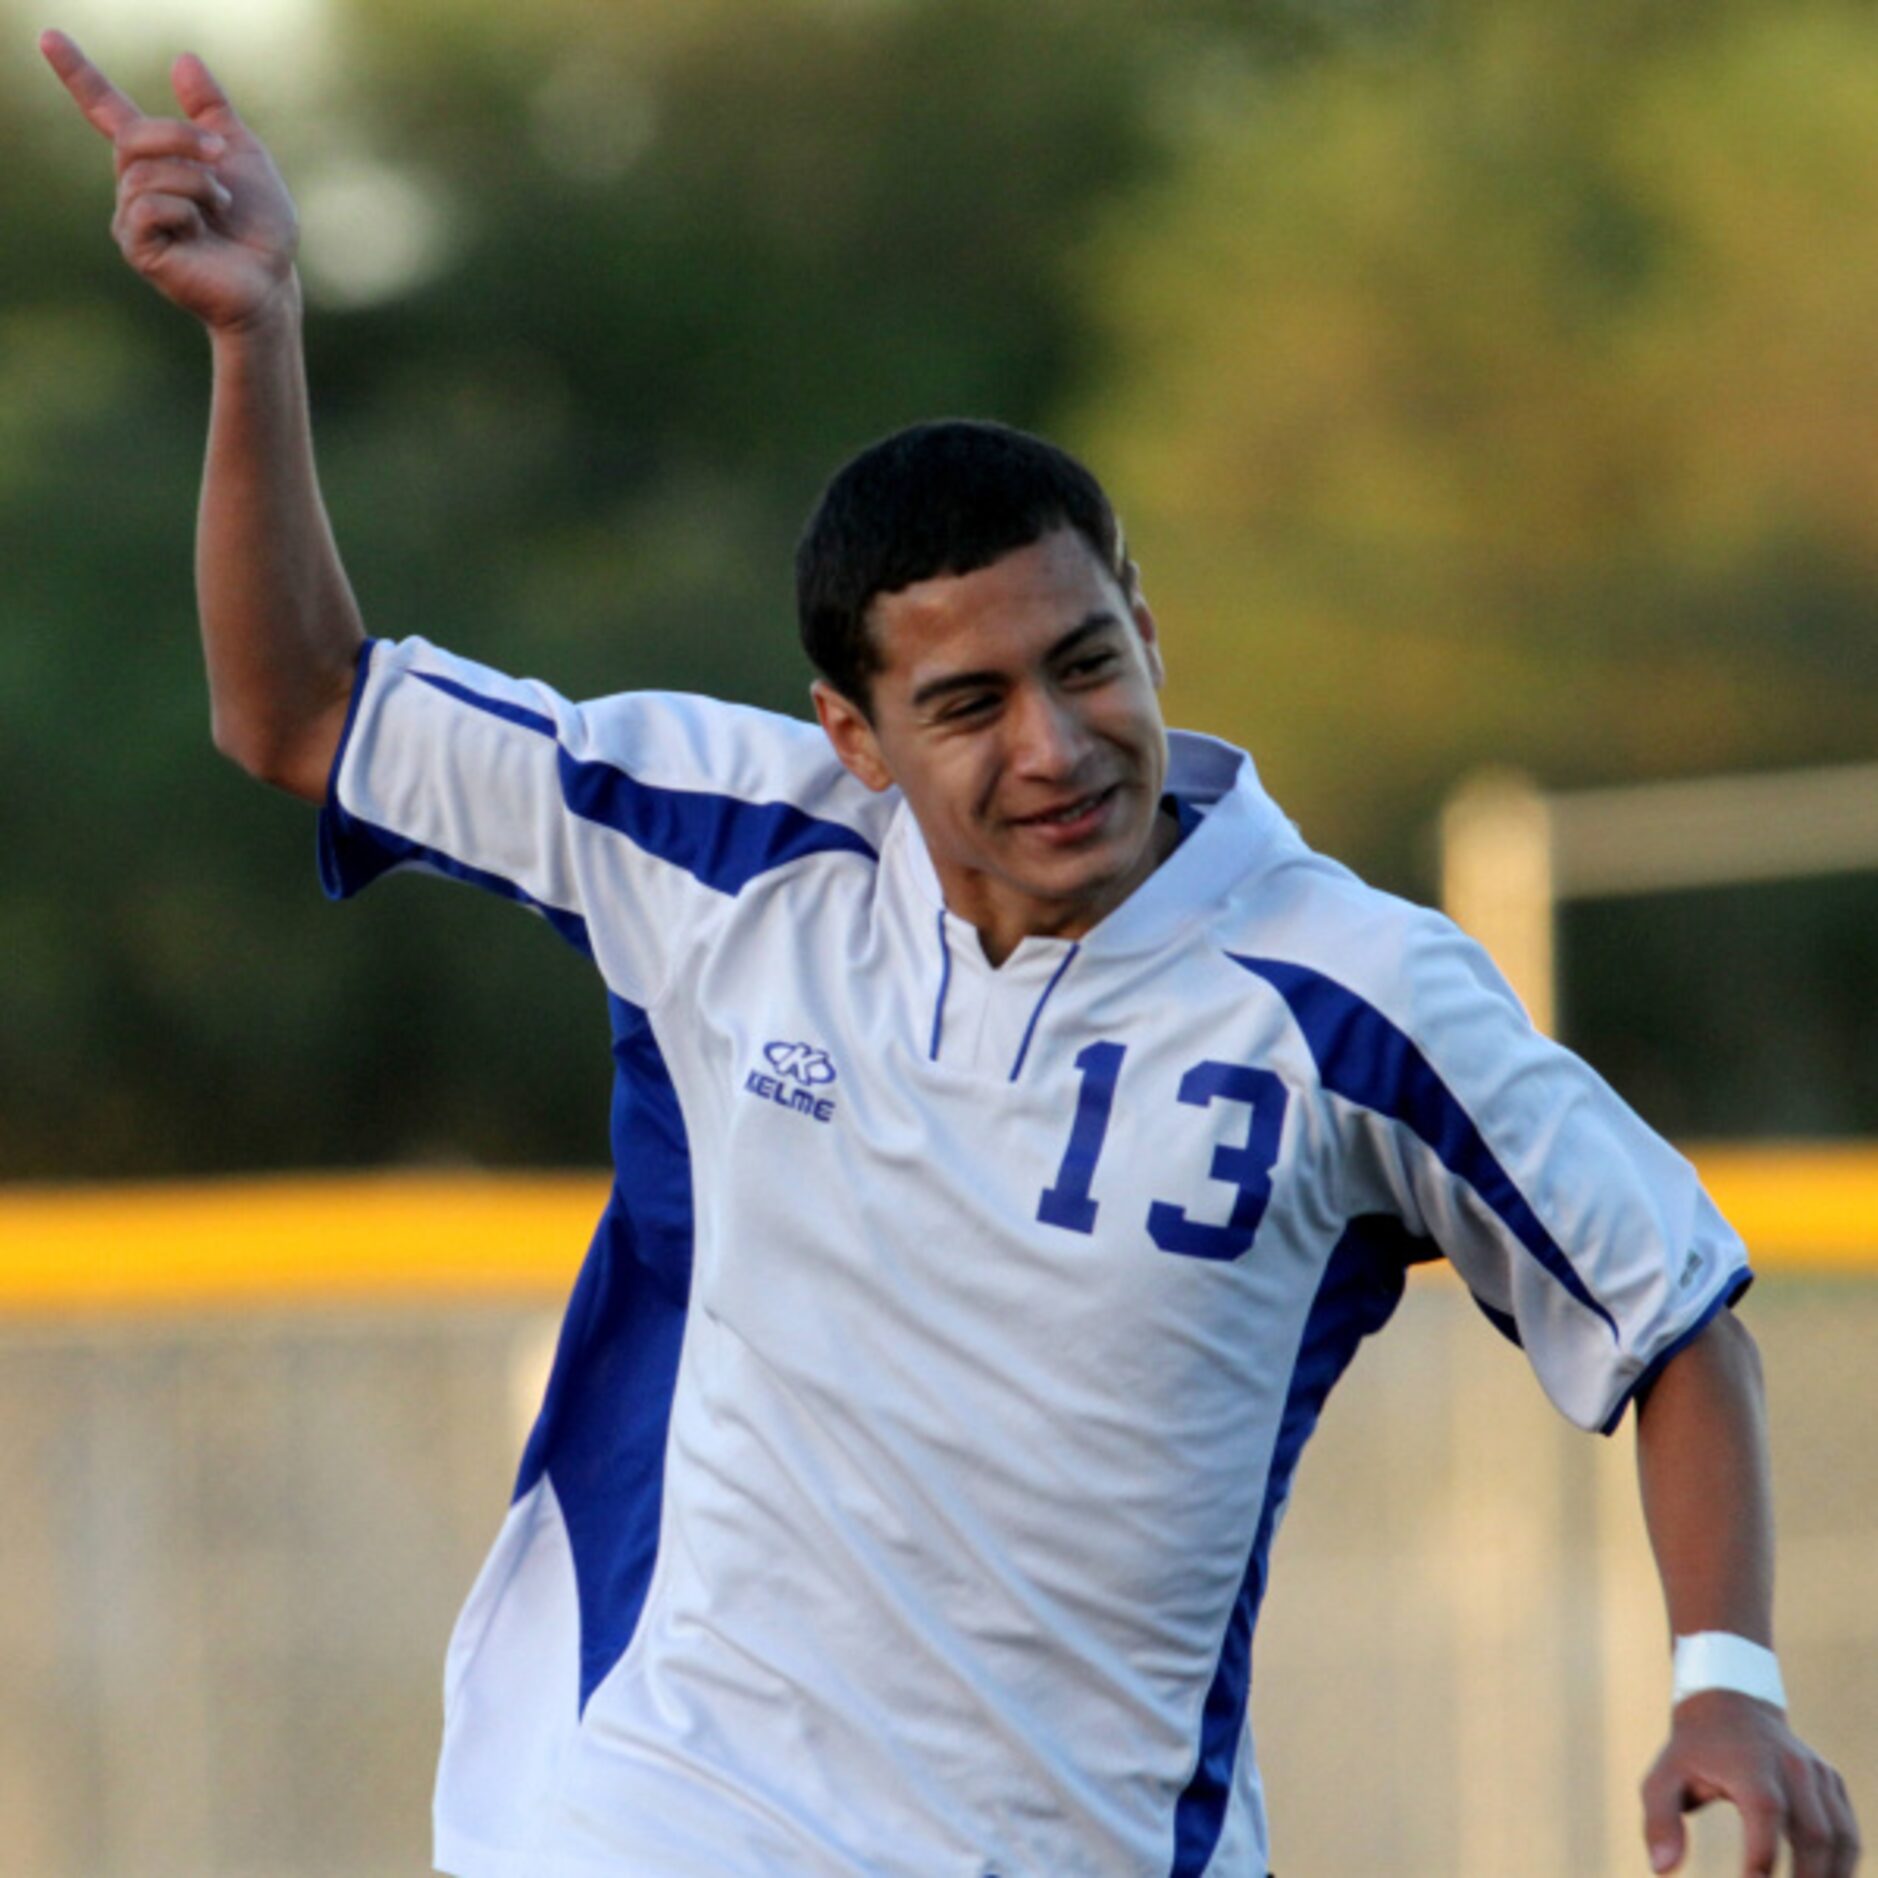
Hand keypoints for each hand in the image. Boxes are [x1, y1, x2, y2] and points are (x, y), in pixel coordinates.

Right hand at [40, 29, 298, 332]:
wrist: (272, 279)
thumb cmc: (260, 225)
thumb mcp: (243, 154)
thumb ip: (212, 110)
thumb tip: (182, 59)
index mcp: (156, 158)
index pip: (106, 110)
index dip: (79, 75)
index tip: (51, 39)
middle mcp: (135, 185)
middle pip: (133, 137)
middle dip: (182, 138)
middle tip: (220, 155)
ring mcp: (132, 218)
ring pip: (145, 174)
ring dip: (196, 184)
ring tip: (222, 208)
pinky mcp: (137, 248)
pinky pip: (148, 207)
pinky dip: (184, 211)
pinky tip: (201, 231)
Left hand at [1643, 1690, 1859, 1876]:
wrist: (1730, 1702)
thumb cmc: (1692, 1750)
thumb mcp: (1663, 1776)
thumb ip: (1660, 1820)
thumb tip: (1662, 1870)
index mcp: (1748, 1763)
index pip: (1765, 1810)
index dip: (1763, 1853)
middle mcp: (1790, 1766)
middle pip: (1813, 1833)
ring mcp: (1817, 1774)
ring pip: (1840, 1837)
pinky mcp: (1832, 1783)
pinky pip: (1848, 1833)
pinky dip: (1843, 1867)